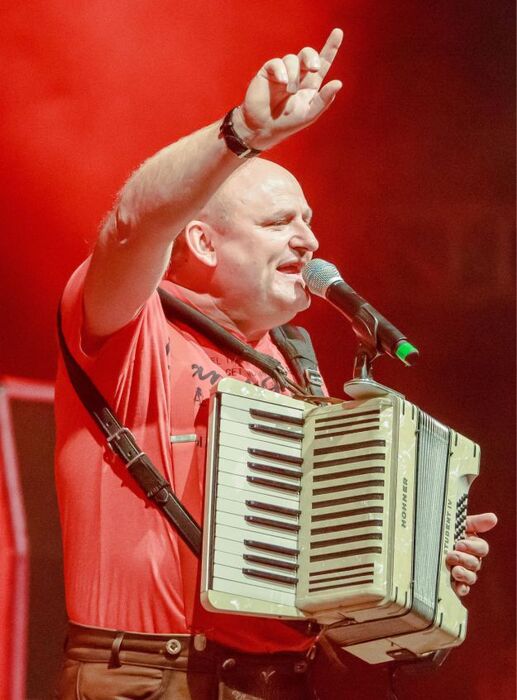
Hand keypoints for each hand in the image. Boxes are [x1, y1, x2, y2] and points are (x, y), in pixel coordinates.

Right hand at [235, 28, 343, 149]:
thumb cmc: (288, 122)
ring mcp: (283, 71)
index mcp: (311, 82)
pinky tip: (282, 82)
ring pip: (292, 59)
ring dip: (294, 75)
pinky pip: (276, 63)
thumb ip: (324, 99)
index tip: (338, 32)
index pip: (323, 62)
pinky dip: (281, 71)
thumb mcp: (310, 113)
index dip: (331, 47)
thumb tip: (338, 83)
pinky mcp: (268, 72)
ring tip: (289, 92)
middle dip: (312, 57)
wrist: (264, 127)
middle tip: (313, 68)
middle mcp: (298, 74)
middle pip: (307, 54)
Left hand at [446, 512, 496, 596]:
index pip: (482, 548)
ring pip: (471, 577)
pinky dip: (461, 588)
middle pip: (476, 563)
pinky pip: (463, 588)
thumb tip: (492, 518)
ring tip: (454, 569)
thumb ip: (475, 522)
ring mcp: (464, 572)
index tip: (460, 543)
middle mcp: (470, 560)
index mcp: (472, 545)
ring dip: (463, 573)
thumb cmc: (445, 534)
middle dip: (464, 559)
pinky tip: (458, 587)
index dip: (472, 547)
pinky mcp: (456, 583)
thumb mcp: (458, 525)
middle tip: (452, 554)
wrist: (426, 543)